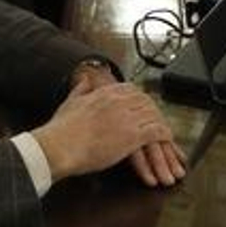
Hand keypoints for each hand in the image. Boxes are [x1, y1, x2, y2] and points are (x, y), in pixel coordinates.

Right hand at [33, 80, 184, 186]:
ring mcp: (127, 117)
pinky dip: (164, 135)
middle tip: (159, 120)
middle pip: (146, 102)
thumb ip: (79, 90)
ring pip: (154, 115)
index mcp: (104, 93)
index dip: (141, 99)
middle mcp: (118, 101)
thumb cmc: (60, 130)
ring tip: (165, 131)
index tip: (144, 106)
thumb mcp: (69, 103)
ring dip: (161, 124)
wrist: (58, 146)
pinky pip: (156, 132)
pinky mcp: (132, 136)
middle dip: (154, 111)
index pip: (132, 90)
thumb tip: (84, 80)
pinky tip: (167, 140)